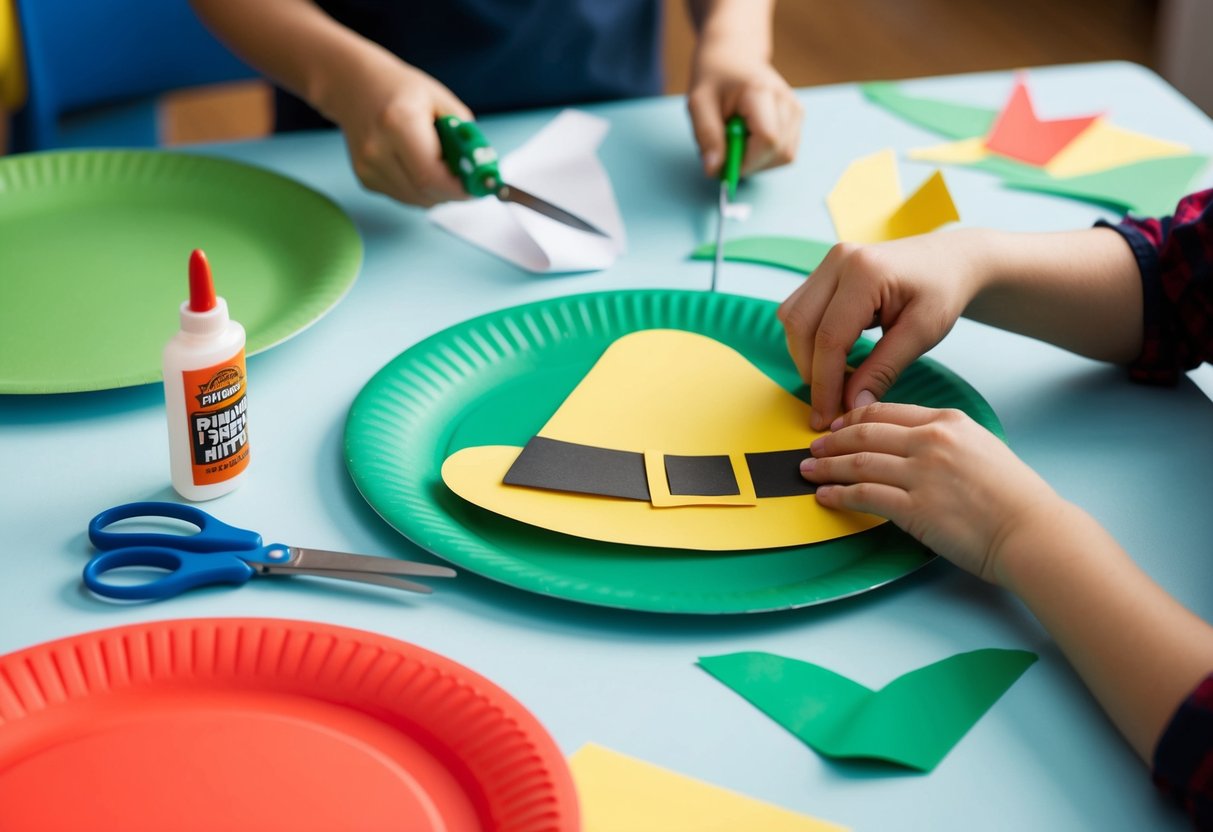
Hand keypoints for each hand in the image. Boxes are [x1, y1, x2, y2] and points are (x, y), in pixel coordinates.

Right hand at [330, 59, 472, 206]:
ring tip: (442, 165)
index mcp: (398, 124)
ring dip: (438, 192)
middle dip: (453, 192)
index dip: (460, 188)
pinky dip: (421, 189)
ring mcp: (367, 167)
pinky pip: (405, 196)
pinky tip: (419, 165)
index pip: (431, 176)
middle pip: (425, 193)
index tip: (479, 187)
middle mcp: (377, 149)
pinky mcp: (365, 179)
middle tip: (468, 178)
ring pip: (417, 200)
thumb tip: (482, 170)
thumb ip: (464, 137)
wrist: (353, 84)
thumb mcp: (442, 101)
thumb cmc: (401, 90)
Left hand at [687, 47, 801, 176]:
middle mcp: (787, 101)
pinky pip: (786, 152)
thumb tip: (714, 170)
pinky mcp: (797, 119)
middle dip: (751, 162)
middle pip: (780, 152)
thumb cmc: (714, 77)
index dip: (747, 160)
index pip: (768, 139)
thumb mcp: (698, 103)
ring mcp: (796, 110)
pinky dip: (766, 155)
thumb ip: (706, 136)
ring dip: (758, 160)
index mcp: (761, 92)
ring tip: (738, 138)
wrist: (734, 53)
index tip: (724, 161)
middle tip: (727, 148)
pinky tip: (750, 138)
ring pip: (786, 156)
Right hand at [778, 230, 993, 429]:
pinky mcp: (824, 271)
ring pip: (792, 318)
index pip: (829, 338)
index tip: (825, 416)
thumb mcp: (922, 334)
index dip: (823, 383)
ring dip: (804, 355)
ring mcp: (828, 263)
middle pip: (800, 326)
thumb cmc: (942, 290)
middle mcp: (839, 261)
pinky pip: (799, 309)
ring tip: (831, 380)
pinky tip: (831, 356)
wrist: (949, 260)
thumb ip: (884, 370)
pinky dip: (808, 339)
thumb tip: (852, 405)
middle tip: (827, 404)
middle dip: (809, 371)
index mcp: (866, 274)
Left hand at [801, 403, 1065, 583]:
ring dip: (826, 467)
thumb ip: (946, 441)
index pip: (887, 412)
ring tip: (807, 471)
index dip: (853, 418)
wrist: (1032, 531)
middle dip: (832, 440)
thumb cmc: (1015, 498)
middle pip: (864, 433)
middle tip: (813, 447)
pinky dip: (838, 495)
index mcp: (948, 421)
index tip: (837, 426)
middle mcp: (932, 441)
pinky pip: (864, 496)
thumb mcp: (982, 448)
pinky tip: (824, 497)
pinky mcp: (915, 507)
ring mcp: (921, 473)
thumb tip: (912, 447)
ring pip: (858, 463)